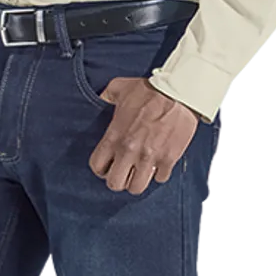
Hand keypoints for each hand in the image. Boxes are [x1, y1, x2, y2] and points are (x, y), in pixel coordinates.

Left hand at [88, 77, 200, 194]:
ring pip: (136, 187)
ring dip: (137, 180)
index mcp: (114, 136)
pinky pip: (159, 179)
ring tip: (139, 171)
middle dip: (118, 179)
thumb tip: (99, 98)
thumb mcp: (119, 87)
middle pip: (115, 183)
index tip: (108, 164)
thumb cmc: (149, 90)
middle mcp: (129, 151)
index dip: (101, 168)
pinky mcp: (168, 159)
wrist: (178, 93)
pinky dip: (158, 174)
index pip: (97, 166)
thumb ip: (106, 95)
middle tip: (124, 171)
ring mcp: (149, 158)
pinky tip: (158, 163)